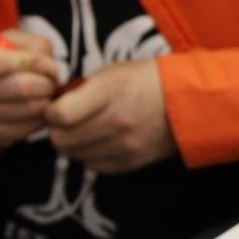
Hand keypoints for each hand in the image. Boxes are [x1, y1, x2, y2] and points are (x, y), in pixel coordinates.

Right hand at [0, 31, 60, 147]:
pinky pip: (28, 128)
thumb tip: (51, 69)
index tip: (46, 63)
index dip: (30, 62)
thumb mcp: (8, 42)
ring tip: (45, 93)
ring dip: (46, 100)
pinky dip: (40, 117)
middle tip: (51, 80)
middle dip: (46, 83)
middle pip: (19, 88)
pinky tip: (37, 108)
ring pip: (28, 109)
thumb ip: (33, 46)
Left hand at [44, 59, 174, 173]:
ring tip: (84, 129)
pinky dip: (90, 155)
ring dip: (73, 144)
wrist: (188, 100)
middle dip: (58, 129)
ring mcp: (125, 145)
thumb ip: (80, 91)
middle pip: (62, 140)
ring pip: (74, 155)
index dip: (50, 112)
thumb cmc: (144, 81)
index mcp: (109, 93)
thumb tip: (53, 106)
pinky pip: (93, 166)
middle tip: (66, 120)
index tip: (54, 107)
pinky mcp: (132, 161)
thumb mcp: (110, 73)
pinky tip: (99, 141)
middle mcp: (117, 122)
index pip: (60, 115)